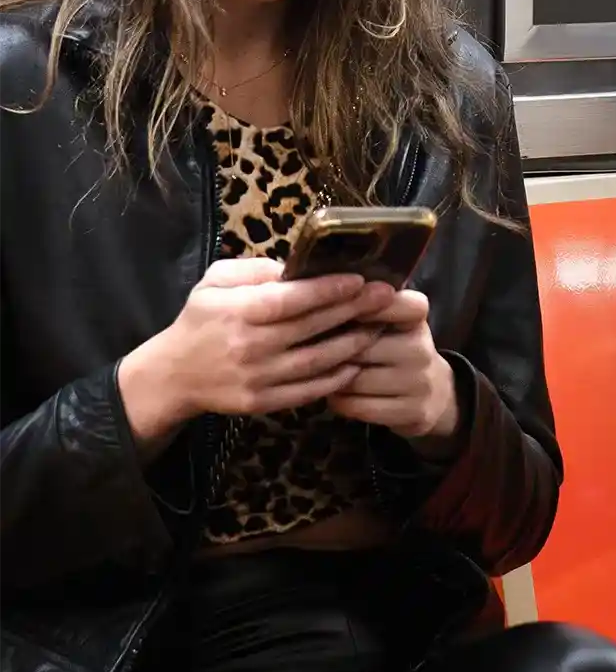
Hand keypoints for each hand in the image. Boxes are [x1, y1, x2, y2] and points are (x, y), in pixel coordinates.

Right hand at [118, 259, 396, 450]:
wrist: (174, 375)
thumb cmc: (200, 320)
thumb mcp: (214, 282)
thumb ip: (254, 270)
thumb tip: (295, 268)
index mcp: (238, 312)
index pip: (290, 300)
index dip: (327, 290)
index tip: (359, 279)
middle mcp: (249, 347)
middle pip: (311, 329)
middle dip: (353, 310)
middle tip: (386, 296)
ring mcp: (257, 378)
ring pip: (316, 362)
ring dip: (353, 344)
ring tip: (378, 326)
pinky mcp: (262, 403)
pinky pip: (308, 391)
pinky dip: (335, 378)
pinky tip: (355, 362)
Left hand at [328, 289, 460, 450]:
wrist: (434, 393)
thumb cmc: (398, 348)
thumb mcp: (393, 321)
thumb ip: (365, 307)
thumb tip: (322, 299)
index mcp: (416, 317)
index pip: (392, 304)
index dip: (361, 306)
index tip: (336, 309)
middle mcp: (421, 348)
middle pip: (360, 346)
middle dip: (332, 348)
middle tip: (311, 348)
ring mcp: (420, 383)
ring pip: (355, 380)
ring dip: (331, 378)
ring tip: (321, 373)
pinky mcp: (413, 413)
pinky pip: (359, 407)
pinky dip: (339, 401)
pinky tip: (336, 394)